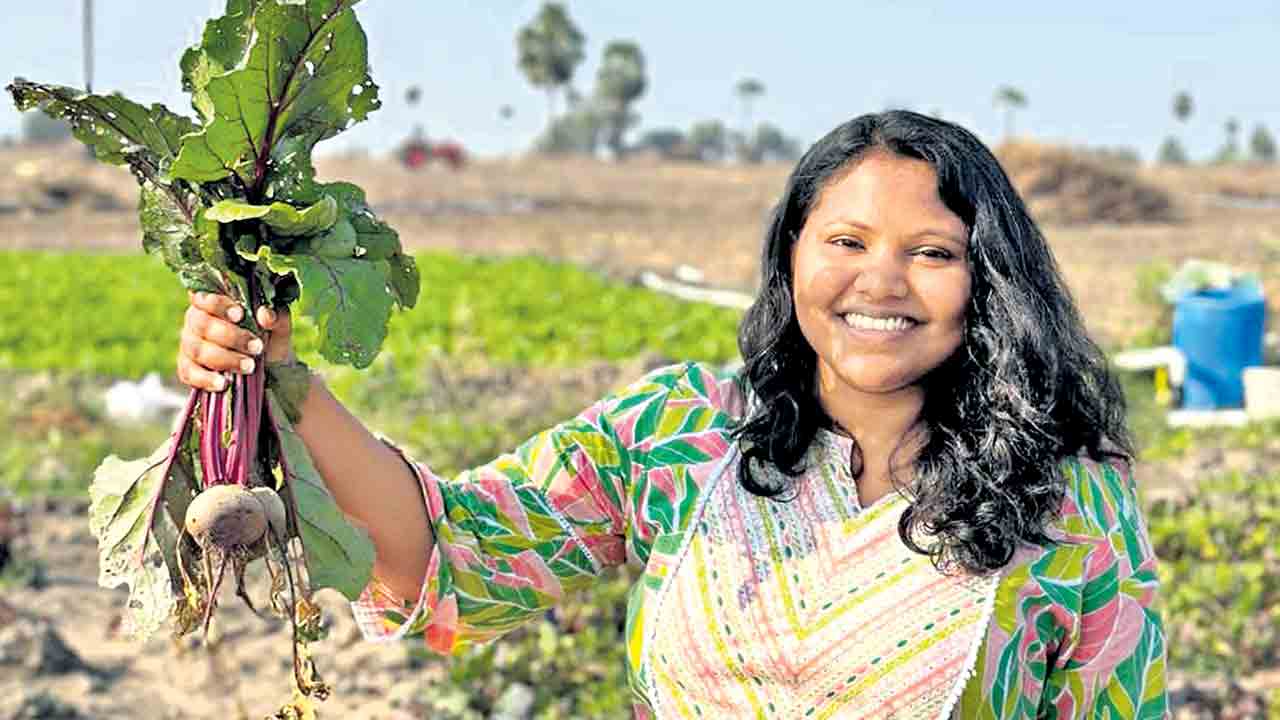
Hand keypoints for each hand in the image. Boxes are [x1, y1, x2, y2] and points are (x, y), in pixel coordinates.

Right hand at [177, 291, 293, 391]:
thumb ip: (276, 317)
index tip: (240, 315)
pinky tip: (223, 384)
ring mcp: (190, 345)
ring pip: (197, 349)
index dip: (218, 304)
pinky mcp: (188, 368)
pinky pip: (189, 373)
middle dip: (231, 337)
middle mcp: (196, 321)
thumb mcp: (278, 327)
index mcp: (214, 304)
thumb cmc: (269, 340)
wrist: (270, 369)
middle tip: (256, 347)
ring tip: (249, 367)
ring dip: (224, 359)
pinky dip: (206, 379)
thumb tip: (265, 315)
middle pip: (202, 324)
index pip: (205, 297)